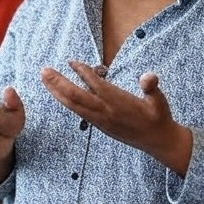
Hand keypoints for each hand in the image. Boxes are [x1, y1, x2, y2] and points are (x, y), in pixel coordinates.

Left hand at [41, 62, 191, 173]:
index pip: (96, 85)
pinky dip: (65, 101)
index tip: (71, 61)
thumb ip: (152, 87)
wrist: (157, 141)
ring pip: (73, 105)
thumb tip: (149, 76)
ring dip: (56, 91)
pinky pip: (77, 111)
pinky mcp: (98, 125)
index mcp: (119, 103)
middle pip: (76, 96)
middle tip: (44, 70)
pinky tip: (57, 93)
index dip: (83, 72)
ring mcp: (99, 120)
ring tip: (44, 79)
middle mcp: (105, 112)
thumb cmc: (159, 117)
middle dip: (58, 82)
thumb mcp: (160, 101)